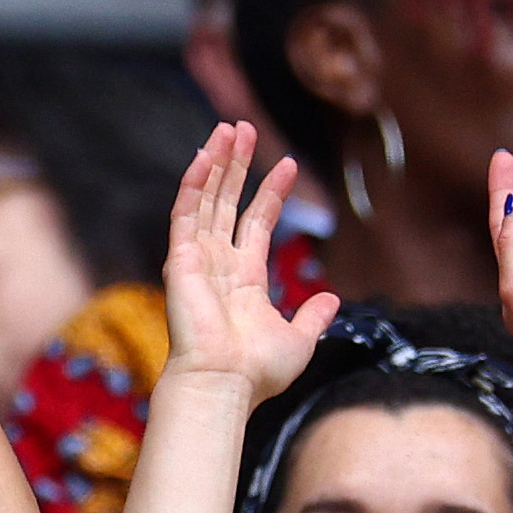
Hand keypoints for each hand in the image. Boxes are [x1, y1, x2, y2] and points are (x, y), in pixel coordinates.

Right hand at [159, 122, 336, 395]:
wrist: (224, 384)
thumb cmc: (256, 371)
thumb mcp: (298, 340)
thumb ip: (312, 316)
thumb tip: (331, 300)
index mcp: (244, 279)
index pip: (256, 222)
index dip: (270, 192)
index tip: (287, 163)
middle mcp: (218, 264)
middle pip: (226, 202)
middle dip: (237, 165)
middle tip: (246, 128)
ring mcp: (197, 260)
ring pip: (206, 200)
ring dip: (217, 163)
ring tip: (230, 128)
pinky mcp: (180, 260)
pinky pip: (185, 213)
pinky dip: (194, 183)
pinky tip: (206, 155)